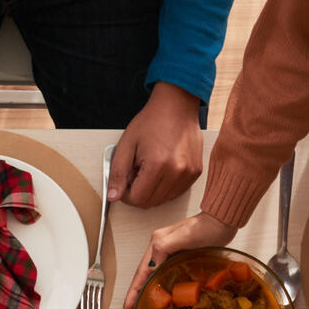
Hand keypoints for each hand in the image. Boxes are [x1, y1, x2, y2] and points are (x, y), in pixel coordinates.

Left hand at [108, 82, 204, 208]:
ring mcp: (189, 173)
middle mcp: (178, 172)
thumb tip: (113, 197)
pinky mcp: (196, 172)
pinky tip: (162, 168)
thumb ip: (117, 173)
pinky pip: (176, 192)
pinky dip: (165, 186)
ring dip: (152, 190)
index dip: (126, 194)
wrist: (177, 105)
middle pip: (150, 202)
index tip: (125, 181)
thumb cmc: (151, 122)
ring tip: (150, 167)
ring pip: (163, 200)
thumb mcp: (126, 145)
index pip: (137, 199)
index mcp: (158, 165)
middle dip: (138, 192)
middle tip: (137, 171)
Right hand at [121, 210, 238, 308]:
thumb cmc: (205, 228)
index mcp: (157, 244)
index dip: (134, 291)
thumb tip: (151, 266)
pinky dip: (158, 286)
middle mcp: (159, 249)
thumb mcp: (182, 236)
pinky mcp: (179, 257)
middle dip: (134, 294)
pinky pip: (163, 274)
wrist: (220, 222)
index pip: (141, 272)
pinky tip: (159, 294)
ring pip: (152, 275)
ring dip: (144, 291)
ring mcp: (169, 253)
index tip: (127, 307)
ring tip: (138, 306)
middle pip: (143, 275)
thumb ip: (163, 248)